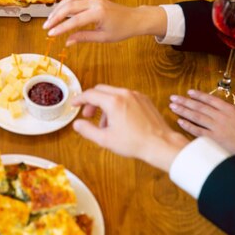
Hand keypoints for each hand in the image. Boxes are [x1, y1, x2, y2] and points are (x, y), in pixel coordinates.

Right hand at [43, 0, 167, 45]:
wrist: (134, 18)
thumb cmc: (122, 29)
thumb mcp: (103, 37)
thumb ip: (84, 37)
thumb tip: (67, 42)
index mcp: (98, 13)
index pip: (74, 21)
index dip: (61, 28)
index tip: (50, 34)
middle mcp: (94, 3)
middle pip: (69, 7)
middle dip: (55, 17)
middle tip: (46, 27)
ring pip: (70, 0)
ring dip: (58, 9)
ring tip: (50, 20)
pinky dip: (65, 4)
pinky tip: (59, 12)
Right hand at [73, 85, 187, 171]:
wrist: (160, 144)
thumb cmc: (134, 143)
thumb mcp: (105, 140)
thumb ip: (87, 130)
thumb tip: (77, 124)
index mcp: (113, 102)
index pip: (90, 94)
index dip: (79, 99)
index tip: (74, 104)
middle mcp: (124, 94)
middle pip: (101, 90)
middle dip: (92, 101)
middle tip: (88, 115)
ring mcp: (136, 95)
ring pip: (113, 93)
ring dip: (105, 104)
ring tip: (106, 123)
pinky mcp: (144, 99)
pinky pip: (125, 96)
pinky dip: (117, 104)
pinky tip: (119, 120)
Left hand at [169, 89, 234, 153]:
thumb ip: (233, 111)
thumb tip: (225, 106)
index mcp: (230, 110)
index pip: (211, 100)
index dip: (199, 95)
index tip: (189, 92)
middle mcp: (222, 117)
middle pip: (200, 107)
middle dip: (185, 101)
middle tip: (173, 97)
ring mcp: (217, 128)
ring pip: (196, 116)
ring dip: (183, 110)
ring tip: (173, 106)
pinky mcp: (214, 139)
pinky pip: (198, 131)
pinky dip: (188, 125)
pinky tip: (180, 121)